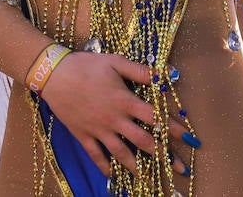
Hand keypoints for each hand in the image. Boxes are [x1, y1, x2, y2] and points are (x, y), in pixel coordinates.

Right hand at [40, 52, 191, 176]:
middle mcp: (114, 119)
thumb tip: (165, 75)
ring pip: (121, 153)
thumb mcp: (115, 62)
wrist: (53, 74)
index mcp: (125, 101)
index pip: (155, 117)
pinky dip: (105, 167)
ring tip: (150, 179)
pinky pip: (96, 155)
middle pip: (143, 141)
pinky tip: (113, 176)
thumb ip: (140, 71)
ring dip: (137, 167)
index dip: (174, 128)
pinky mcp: (83, 135)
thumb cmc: (86, 65)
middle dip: (164, 155)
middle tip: (179, 167)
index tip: (189, 138)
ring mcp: (98, 130)